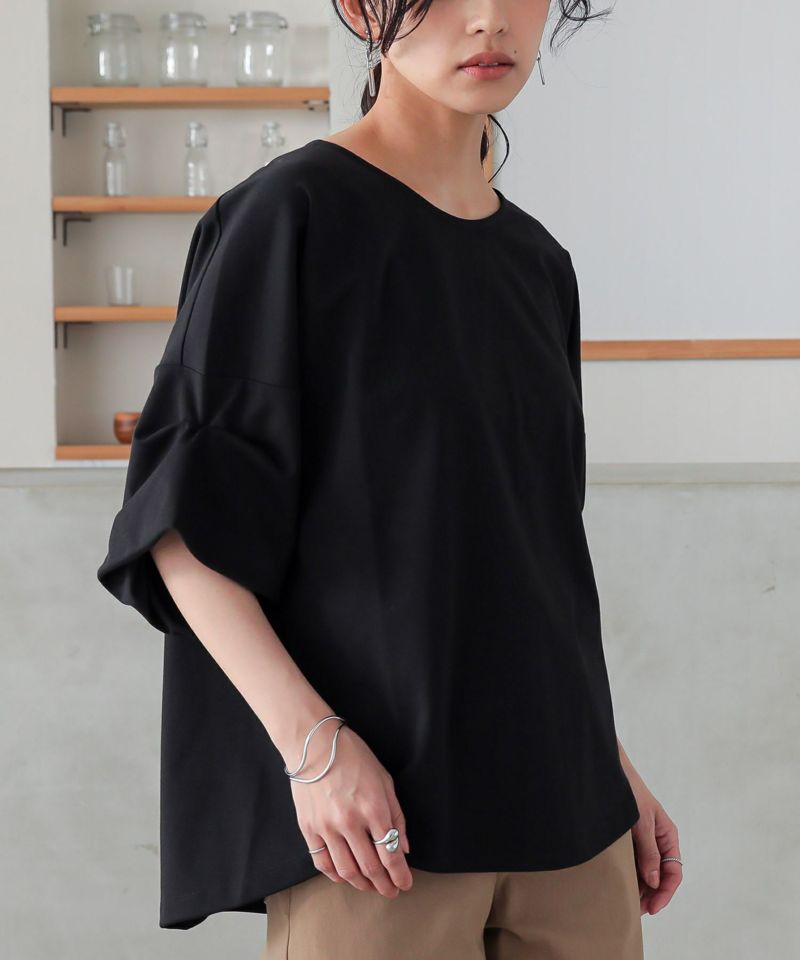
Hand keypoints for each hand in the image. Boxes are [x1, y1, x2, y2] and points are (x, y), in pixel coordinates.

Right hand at [286, 723, 412, 897]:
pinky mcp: (308, 828)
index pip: (389, 854)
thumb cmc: (353, 756)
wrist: (313, 745)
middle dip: (384, 884)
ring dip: (361, 884)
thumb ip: (396, 816)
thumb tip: (403, 847)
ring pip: (346, 870)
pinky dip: (335, 875)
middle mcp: (350, 822)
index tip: (406, 884)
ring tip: (371, 886)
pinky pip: (322, 862)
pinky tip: (345, 876)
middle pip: (369, 868)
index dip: (400, 875)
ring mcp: (326, 827)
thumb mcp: (384, 780)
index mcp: (373, 808)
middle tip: (390, 891)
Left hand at [627, 775, 682, 915]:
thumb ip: (648, 851)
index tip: (653, 908)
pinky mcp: (629, 840)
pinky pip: (634, 863)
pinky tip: (621, 885)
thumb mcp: (642, 823)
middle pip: (660, 876)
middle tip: (637, 911)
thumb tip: (654, 881)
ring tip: (628, 902)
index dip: (665, 893)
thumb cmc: (630, 792)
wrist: (610, 772)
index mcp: (668, 836)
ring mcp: (643, 841)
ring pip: (647, 872)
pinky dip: (631, 876)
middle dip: (651, 895)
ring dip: (640, 888)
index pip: (673, 872)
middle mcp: (658, 841)